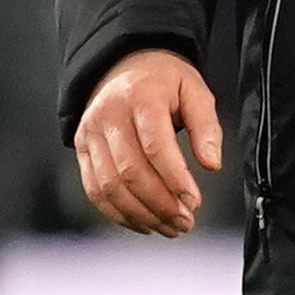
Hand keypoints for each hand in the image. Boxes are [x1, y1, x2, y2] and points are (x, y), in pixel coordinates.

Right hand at [74, 46, 221, 234]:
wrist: (124, 66)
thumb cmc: (165, 82)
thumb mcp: (195, 91)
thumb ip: (206, 127)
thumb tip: (212, 164)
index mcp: (140, 97)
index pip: (155, 146)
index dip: (175, 179)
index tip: (194, 203)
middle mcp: (109, 115)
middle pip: (130, 171)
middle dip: (160, 204)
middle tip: (186, 222)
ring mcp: (90, 132)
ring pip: (110, 186)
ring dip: (141, 214)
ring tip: (170, 227)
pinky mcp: (81, 148)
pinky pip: (95, 189)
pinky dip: (119, 213)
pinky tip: (144, 223)